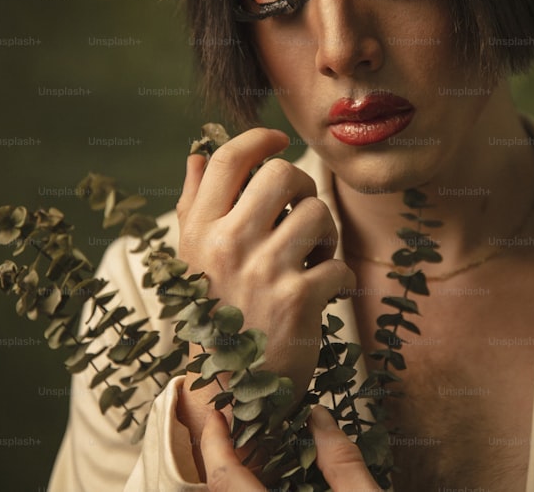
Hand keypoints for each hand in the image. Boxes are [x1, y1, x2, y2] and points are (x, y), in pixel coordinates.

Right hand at [174, 128, 356, 472]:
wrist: (234, 393)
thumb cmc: (217, 317)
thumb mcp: (193, 262)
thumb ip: (194, 206)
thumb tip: (198, 155)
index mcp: (198, 232)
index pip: (228, 159)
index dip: (259, 139)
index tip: (277, 140)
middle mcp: (226, 246)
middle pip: (282, 175)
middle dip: (302, 189)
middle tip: (300, 215)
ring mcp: (263, 272)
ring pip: (317, 214)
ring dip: (326, 235)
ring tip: (314, 258)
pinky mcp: (298, 300)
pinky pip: (339, 264)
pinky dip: (340, 277)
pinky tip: (326, 292)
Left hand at [202, 405, 382, 491]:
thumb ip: (341, 461)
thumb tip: (318, 416)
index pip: (225, 479)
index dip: (215, 444)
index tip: (216, 415)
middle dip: (221, 461)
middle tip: (229, 428)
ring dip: (236, 480)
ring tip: (249, 450)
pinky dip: (253, 491)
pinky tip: (272, 479)